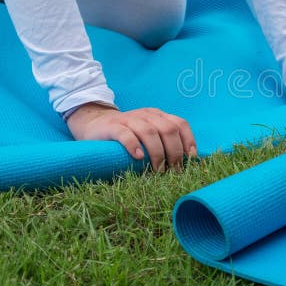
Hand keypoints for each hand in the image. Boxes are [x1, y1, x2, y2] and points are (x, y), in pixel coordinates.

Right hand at [66, 103, 196, 171]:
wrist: (95, 124)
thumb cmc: (128, 134)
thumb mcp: (149, 134)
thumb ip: (164, 141)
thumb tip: (184, 162)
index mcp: (158, 116)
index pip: (180, 123)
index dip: (188, 140)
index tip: (190, 159)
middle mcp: (146, 115)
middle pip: (168, 130)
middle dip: (174, 152)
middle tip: (173, 171)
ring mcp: (129, 119)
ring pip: (149, 132)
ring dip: (157, 153)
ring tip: (158, 170)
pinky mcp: (112, 126)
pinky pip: (125, 134)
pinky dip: (134, 146)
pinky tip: (138, 158)